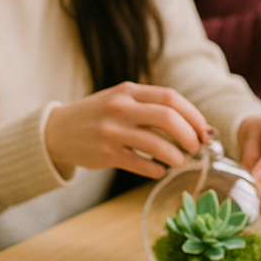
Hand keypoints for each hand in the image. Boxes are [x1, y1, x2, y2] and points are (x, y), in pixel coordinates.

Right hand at [44, 82, 209, 179]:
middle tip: (196, 147)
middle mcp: (120, 108)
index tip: (204, 130)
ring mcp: (112, 131)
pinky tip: (159, 170)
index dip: (193, 115)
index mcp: (128, 91)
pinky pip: (140, 164)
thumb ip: (150, 107)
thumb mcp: (120, 100)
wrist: (57, 131)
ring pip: (156, 144)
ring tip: (180, 161)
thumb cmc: (98, 115)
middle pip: (168, 118)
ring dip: (175, 156)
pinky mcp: (105, 154)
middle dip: (189, 135)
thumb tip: (192, 126)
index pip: (170, 98)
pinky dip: (156, 169)